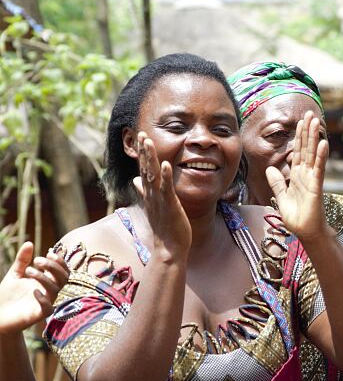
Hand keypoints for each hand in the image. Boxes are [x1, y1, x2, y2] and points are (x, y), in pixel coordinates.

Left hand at [0, 242, 68, 332]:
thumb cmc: (7, 295)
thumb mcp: (14, 274)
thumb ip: (22, 261)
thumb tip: (29, 243)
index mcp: (46, 282)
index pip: (62, 271)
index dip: (60, 262)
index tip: (49, 253)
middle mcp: (49, 292)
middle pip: (63, 278)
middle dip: (53, 267)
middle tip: (37, 261)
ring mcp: (45, 303)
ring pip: (55, 290)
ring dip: (44, 278)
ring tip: (28, 270)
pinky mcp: (38, 315)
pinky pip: (48, 308)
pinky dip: (43, 299)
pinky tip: (33, 291)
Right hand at [133, 132, 190, 257]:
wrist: (169, 248)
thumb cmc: (165, 228)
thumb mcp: (154, 205)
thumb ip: (145, 191)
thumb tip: (135, 179)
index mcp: (149, 193)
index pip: (143, 169)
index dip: (142, 154)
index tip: (140, 138)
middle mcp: (151, 194)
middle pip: (145, 168)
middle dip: (144, 151)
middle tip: (140, 133)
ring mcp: (159, 199)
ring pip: (152, 175)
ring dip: (151, 158)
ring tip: (148, 141)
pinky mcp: (169, 205)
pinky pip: (167, 188)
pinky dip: (166, 176)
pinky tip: (167, 164)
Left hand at [266, 111, 327, 241]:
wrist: (305, 232)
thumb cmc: (296, 218)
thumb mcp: (281, 197)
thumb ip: (277, 183)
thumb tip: (270, 169)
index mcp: (298, 176)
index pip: (298, 151)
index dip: (299, 137)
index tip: (300, 121)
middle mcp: (306, 175)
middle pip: (306, 148)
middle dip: (307, 131)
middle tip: (310, 113)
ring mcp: (312, 179)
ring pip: (313, 154)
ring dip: (314, 137)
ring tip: (316, 121)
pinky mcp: (316, 187)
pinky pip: (318, 169)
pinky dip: (321, 156)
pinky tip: (323, 143)